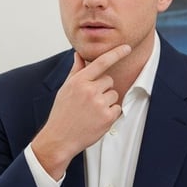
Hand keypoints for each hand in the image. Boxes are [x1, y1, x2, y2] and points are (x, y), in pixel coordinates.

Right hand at [30, 45, 130, 179]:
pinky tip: (96, 119)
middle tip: (89, 101)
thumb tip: (78, 54)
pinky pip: (117, 108)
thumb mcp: (65, 89)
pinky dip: (110, 113)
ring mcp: (99, 104)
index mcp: (79, 81)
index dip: (116, 53)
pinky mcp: (107, 117)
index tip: (127, 47)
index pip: (101, 62)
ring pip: (114, 94)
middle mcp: (90, 90)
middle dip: (103, 88)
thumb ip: (75, 71)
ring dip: (107, 101)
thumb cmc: (62, 112)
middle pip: (109, 81)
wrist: (59, 138)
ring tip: (92, 111)